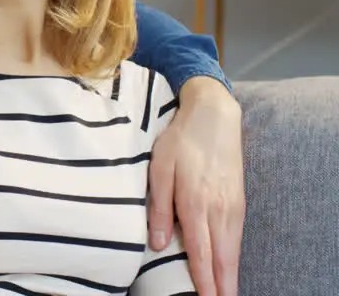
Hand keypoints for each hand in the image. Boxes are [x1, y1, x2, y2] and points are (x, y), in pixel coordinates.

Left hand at [148, 78, 244, 295]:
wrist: (214, 117)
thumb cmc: (179, 141)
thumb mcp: (159, 169)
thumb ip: (158, 207)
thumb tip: (156, 242)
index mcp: (195, 203)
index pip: (200, 251)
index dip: (202, 279)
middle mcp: (218, 209)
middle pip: (222, 257)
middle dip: (221, 285)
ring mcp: (232, 206)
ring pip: (232, 249)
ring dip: (230, 274)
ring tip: (225, 294)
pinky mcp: (239, 200)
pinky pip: (236, 236)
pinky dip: (234, 256)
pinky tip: (229, 266)